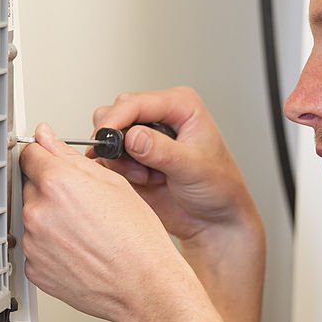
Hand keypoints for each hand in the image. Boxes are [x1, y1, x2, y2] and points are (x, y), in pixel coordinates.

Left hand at [20, 124, 184, 321]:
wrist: (144, 286)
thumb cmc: (138, 239)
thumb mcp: (112, 183)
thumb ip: (70, 156)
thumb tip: (46, 137)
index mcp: (56, 183)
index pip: (29, 154)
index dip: (46, 157)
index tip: (54, 164)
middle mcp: (37, 211)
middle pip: (30, 187)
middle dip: (51, 191)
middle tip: (84, 207)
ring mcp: (33, 243)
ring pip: (33, 219)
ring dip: (51, 221)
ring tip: (86, 233)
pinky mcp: (34, 269)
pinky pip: (36, 249)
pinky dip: (51, 248)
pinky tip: (79, 251)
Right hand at [90, 87, 260, 244]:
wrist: (215, 219)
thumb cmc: (218, 187)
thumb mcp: (193, 167)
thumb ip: (162, 151)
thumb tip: (132, 137)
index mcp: (180, 106)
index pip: (134, 103)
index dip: (115, 119)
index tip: (103, 139)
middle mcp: (159, 116)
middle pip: (114, 113)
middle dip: (118, 143)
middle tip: (139, 168)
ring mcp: (143, 136)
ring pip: (107, 137)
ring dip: (121, 161)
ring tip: (148, 177)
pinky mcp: (133, 157)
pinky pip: (108, 159)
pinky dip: (119, 172)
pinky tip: (144, 182)